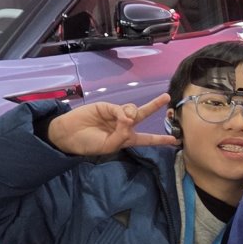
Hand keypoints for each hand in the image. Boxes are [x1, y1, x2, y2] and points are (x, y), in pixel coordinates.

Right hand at [46, 95, 174, 155]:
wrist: (68, 134)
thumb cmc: (88, 144)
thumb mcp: (108, 146)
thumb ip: (122, 135)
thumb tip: (130, 118)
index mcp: (126, 139)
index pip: (146, 139)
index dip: (159, 139)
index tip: (174, 140)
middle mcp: (123, 125)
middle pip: (143, 115)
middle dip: (155, 105)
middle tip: (167, 98)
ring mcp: (116, 115)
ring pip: (134, 110)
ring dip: (133, 115)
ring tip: (122, 121)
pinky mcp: (108, 107)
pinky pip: (121, 108)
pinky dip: (123, 112)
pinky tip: (119, 117)